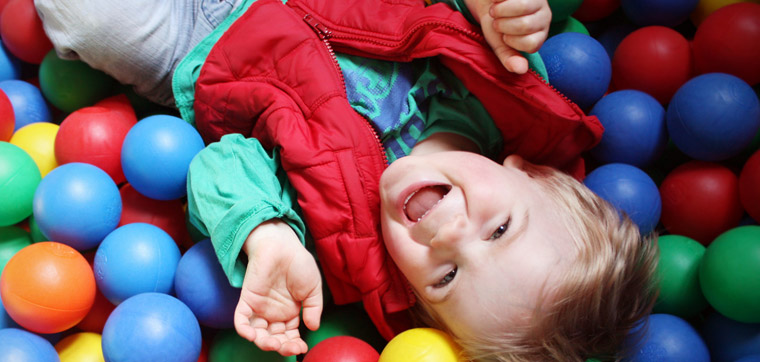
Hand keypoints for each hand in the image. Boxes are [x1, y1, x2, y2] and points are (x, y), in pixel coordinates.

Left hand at [234, 220, 322, 355]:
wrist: (283, 246)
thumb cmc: (299, 264)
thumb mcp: (313, 289)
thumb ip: (314, 309)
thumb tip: (313, 328)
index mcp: (288, 313)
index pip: (289, 336)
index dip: (294, 345)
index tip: (301, 348)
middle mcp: (273, 314)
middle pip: (274, 338)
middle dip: (281, 347)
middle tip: (288, 348)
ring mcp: (259, 307)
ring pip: (257, 333)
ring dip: (263, 343)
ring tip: (273, 344)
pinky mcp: (247, 299)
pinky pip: (241, 319)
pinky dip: (244, 329)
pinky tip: (252, 336)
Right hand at [467, 0, 551, 73]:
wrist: (488, 3)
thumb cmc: (496, 24)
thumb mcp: (500, 45)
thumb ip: (509, 58)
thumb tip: (521, 70)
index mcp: (540, 35)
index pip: (531, 44)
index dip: (511, 40)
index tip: (504, 36)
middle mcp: (544, 16)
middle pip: (525, 24)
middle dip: (502, 24)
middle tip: (497, 21)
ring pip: (523, 6)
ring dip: (500, 10)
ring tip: (495, 10)